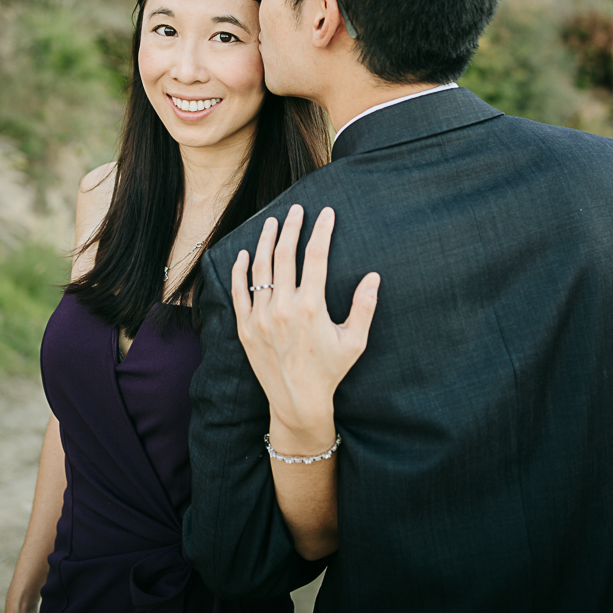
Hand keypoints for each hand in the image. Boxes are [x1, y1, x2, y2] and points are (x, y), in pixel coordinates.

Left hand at [231, 203, 379, 454]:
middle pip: (284, 254)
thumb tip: (374, 277)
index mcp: (311, 307)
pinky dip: (239, 270)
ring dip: (265, 241)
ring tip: (271, 222)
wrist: (298, 402)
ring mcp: (260, 317)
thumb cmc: (330, 371)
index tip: (326, 212)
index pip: (316, 256)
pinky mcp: (245, 328)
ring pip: (259, 268)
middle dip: (291, 227)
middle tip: (297, 210)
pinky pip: (238, 292)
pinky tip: (244, 253)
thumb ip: (364, 307)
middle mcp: (283, 308)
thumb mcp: (354, 341)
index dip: (321, 230)